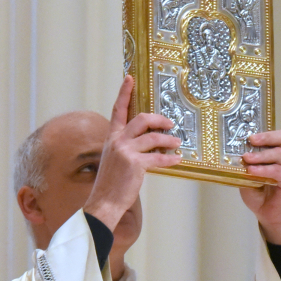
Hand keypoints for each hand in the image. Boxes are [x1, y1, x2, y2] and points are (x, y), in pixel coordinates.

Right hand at [84, 76, 181, 229]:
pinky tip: (177, 159)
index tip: (130, 78)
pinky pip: (159, 157)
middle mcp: (117, 141)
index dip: (124, 93)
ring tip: (176, 142)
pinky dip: (170, 158)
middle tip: (170, 123)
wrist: (104, 202)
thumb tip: (148, 142)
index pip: (118, 110)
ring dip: (168, 139)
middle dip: (159, 119)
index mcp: (111, 138)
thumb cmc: (110, 184)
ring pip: (153, 137)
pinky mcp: (135, 164)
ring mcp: (126, 151)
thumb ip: (127, 147)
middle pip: (141, 119)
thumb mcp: (114, 160)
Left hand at [239, 130, 280, 244]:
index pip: (273, 137)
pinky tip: (253, 172)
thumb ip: (243, 168)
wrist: (269, 217)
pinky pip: (278, 170)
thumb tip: (232, 158)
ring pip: (278, 153)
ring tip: (247, 159)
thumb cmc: (259, 197)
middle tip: (251, 139)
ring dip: (261, 155)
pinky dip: (264, 169)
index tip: (247, 134)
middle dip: (266, 136)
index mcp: (272, 156)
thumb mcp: (245, 180)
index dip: (263, 132)